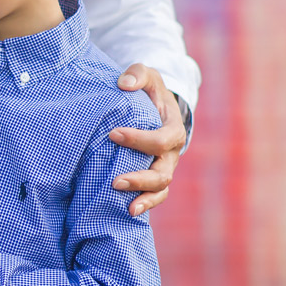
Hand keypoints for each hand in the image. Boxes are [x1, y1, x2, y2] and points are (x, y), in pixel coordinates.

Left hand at [109, 66, 188, 213]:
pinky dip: (145, 204)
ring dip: (143, 197)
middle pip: (162, 171)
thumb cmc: (149, 92)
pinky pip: (155, 196)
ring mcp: (165, 167)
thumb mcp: (147, 76)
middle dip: (140, 178)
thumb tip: (123, 84)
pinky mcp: (155, 177)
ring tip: (126, 206)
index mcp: (173, 128)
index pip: (161, 139)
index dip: (139, 139)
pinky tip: (128, 212)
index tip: (113, 134)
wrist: (156, 109)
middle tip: (114, 181)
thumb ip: (137, 74)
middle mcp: (172, 153)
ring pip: (160, 188)